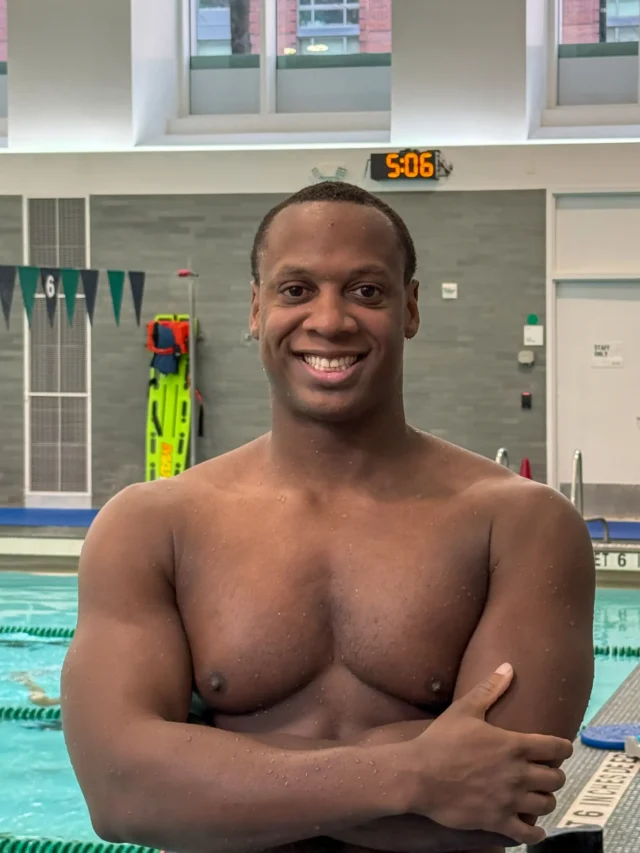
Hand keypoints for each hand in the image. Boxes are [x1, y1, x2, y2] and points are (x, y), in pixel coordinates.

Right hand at [402, 663, 571, 846]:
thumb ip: (490, 688)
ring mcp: (509, 800)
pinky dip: (535, 834)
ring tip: (537, 796)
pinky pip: (528, 834)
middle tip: (544, 773)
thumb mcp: (464, 709)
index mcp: (514, 745)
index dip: (563, 748)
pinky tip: (534, 830)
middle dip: (554, 775)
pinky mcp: (497, 821)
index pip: (556, 748)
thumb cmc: (440, 740)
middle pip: (556, 779)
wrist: (418, 775)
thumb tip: (508, 666)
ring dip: (545, 800)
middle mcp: (518, 773)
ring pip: (546, 805)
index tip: (561, 749)